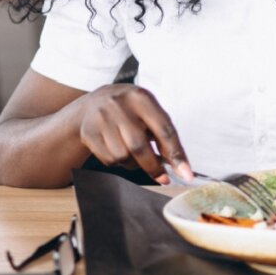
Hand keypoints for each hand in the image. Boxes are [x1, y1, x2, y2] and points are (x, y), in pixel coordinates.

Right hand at [77, 84, 192, 184]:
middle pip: (139, 147)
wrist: (92, 104)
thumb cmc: (130, 110)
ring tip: (134, 153)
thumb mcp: (148, 112)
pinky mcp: (88, 133)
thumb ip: (164, 135)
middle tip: (163, 177)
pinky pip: (109, 160)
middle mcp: (119, 106)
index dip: (176, 154)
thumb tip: (180, 166)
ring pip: (123, 157)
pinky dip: (119, 162)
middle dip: (154, 167)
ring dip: (134, 164)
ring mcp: (101, 119)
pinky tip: (118, 149)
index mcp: (141, 97)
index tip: (186, 175)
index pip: (163, 129)